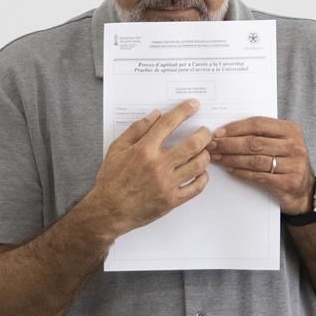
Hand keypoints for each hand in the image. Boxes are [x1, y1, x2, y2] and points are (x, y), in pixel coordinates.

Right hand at [83, 100, 212, 239]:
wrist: (109, 210)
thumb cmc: (111, 180)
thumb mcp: (116, 149)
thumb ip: (136, 130)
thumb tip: (155, 115)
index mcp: (144, 150)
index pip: (168, 124)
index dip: (183, 111)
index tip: (193, 105)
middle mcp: (158, 165)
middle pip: (192, 144)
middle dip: (204, 134)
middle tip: (206, 131)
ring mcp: (167, 184)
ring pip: (198, 165)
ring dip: (205, 155)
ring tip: (204, 151)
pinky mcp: (172, 200)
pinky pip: (196, 187)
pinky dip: (203, 178)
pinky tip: (201, 172)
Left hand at [209, 117, 315, 216]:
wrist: (304, 191)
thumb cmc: (287, 163)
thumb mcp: (281, 143)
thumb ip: (262, 135)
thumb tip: (226, 132)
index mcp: (291, 130)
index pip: (258, 124)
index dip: (236, 128)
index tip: (218, 133)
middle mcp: (294, 146)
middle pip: (254, 142)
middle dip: (229, 144)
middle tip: (212, 146)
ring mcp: (293, 165)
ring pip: (255, 160)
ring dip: (232, 159)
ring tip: (218, 158)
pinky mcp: (288, 182)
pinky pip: (259, 176)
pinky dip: (242, 173)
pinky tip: (230, 170)